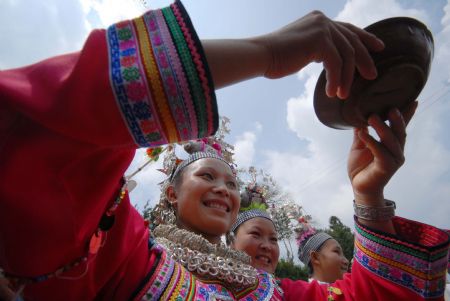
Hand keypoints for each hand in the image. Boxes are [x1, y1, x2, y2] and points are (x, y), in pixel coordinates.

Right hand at [257, 11, 384, 98]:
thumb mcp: (302, 48)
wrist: (260, 55)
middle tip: (372, 74)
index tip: (378, 47)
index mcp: (319, 20)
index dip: (365, 39)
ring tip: (344, 94)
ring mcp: (322, 28)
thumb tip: (331, 59)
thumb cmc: (276, 57)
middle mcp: (322, 20)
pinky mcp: (319, 41)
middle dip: (364, 59)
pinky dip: (336, 80)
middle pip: (352, 41)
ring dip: (346, 77)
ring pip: (346, 55)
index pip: (348, 29)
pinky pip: (336, 64)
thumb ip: (318, 48)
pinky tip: (332, 93)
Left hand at [347, 101, 417, 204]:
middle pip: (400, 132)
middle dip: (396, 119)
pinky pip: (380, 152)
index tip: (413, 100)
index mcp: (392, 144)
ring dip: (382, 128)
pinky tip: (362, 133)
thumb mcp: (359, 145)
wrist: (358, 186)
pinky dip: (371, 142)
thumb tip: (357, 115)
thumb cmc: (360, 166)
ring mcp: (394, 160)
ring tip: (372, 117)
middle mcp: (397, 151)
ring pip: (391, 141)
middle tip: (389, 107)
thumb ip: (361, 132)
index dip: (407, 114)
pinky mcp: (387, 168)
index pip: (401, 127)